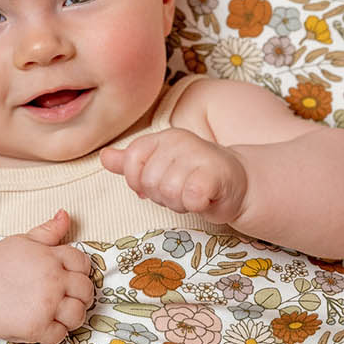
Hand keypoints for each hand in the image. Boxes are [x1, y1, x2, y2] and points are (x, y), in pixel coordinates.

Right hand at [0, 210, 95, 343]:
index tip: (71, 278)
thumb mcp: (22, 241)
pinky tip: (45, 325)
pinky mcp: (37, 327)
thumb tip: (65, 214)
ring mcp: (47, 305)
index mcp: (51, 258)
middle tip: (68, 299)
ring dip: (72, 316)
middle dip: (81, 296)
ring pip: (77, 315)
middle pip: (85, 291)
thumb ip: (48, 231)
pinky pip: (60, 335)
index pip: (83, 264)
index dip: (81, 272)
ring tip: (59, 314)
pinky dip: (56, 333)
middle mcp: (53, 281)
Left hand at [99, 129, 247, 222]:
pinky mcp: (215, 174)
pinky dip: (195, 205)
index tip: (156, 184)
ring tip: (193, 195)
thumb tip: (104, 156)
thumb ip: (132, 163)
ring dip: (179, 203)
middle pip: (149, 181)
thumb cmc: (195, 177)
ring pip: (168, 191)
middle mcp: (179, 141)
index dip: (138, 181)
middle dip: (162, 196)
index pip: (132, 160)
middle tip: (181, 191)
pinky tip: (204, 198)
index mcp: (162, 137)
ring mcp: (198, 155)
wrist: (239, 182)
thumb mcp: (160, 166)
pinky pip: (190, 197)